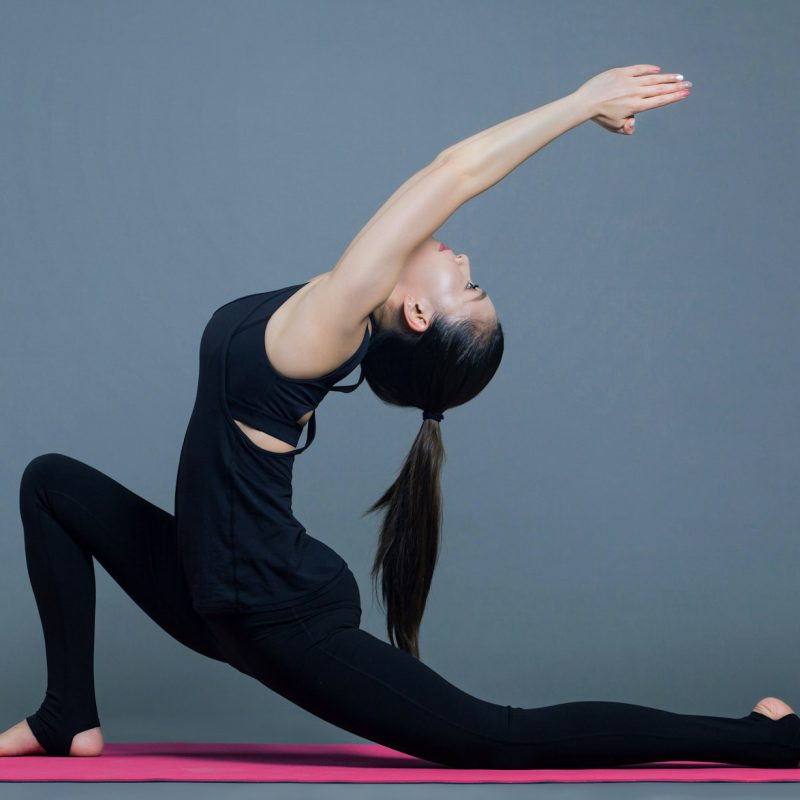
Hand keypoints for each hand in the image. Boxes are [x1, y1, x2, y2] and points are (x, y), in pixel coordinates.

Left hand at [573, 64, 690, 134]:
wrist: (586, 102)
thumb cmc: (600, 117)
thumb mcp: (615, 127)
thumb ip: (628, 128)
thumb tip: (635, 123)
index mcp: (636, 106)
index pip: (660, 101)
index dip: (674, 97)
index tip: (685, 94)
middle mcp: (635, 93)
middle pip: (660, 89)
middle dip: (676, 87)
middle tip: (689, 84)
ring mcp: (629, 81)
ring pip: (653, 78)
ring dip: (667, 78)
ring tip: (679, 77)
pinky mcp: (621, 72)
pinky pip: (639, 69)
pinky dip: (649, 69)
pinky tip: (658, 70)